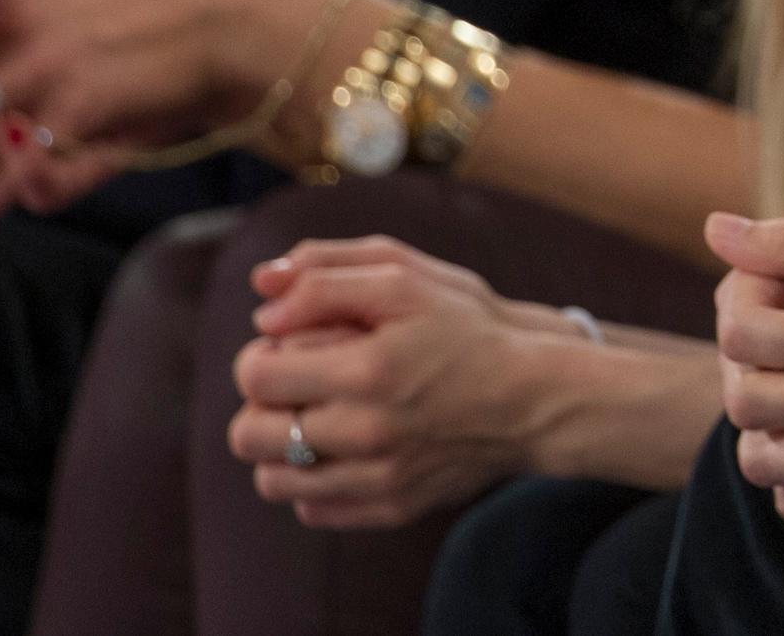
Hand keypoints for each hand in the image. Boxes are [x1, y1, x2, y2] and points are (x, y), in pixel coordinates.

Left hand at [225, 237, 553, 527]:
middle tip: (300, 384)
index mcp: (367, 369)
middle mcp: (367, 433)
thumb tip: (262, 299)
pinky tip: (344, 448)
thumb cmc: (469, 329)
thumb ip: (326, 276)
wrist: (535, 397)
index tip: (287, 346)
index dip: (260, 354)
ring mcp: (377, 479)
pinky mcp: (389, 508)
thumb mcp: (408, 278)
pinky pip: (312, 508)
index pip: (255, 375)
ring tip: (317, 418)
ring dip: (280, 448)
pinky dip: (314, 481)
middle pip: (249, 435)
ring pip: (271, 481)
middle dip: (262, 403)